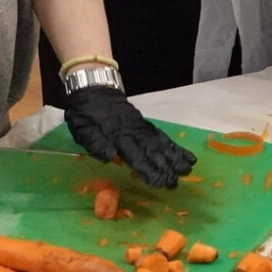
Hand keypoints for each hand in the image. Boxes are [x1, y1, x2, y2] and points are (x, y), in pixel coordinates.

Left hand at [64, 83, 196, 187]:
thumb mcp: (83, 129)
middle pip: (153, 152)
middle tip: (177, 183)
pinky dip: (173, 145)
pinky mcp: (144, 124)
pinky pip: (161, 135)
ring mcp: (141, 127)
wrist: (94, 89)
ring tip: (188, 169)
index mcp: (117, 137)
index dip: (149, 170)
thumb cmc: (85, 114)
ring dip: (175, 157)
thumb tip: (110, 157)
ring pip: (161, 143)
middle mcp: (133, 133)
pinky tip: (183, 154)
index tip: (159, 183)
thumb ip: (96, 143)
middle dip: (166, 168)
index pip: (136, 157)